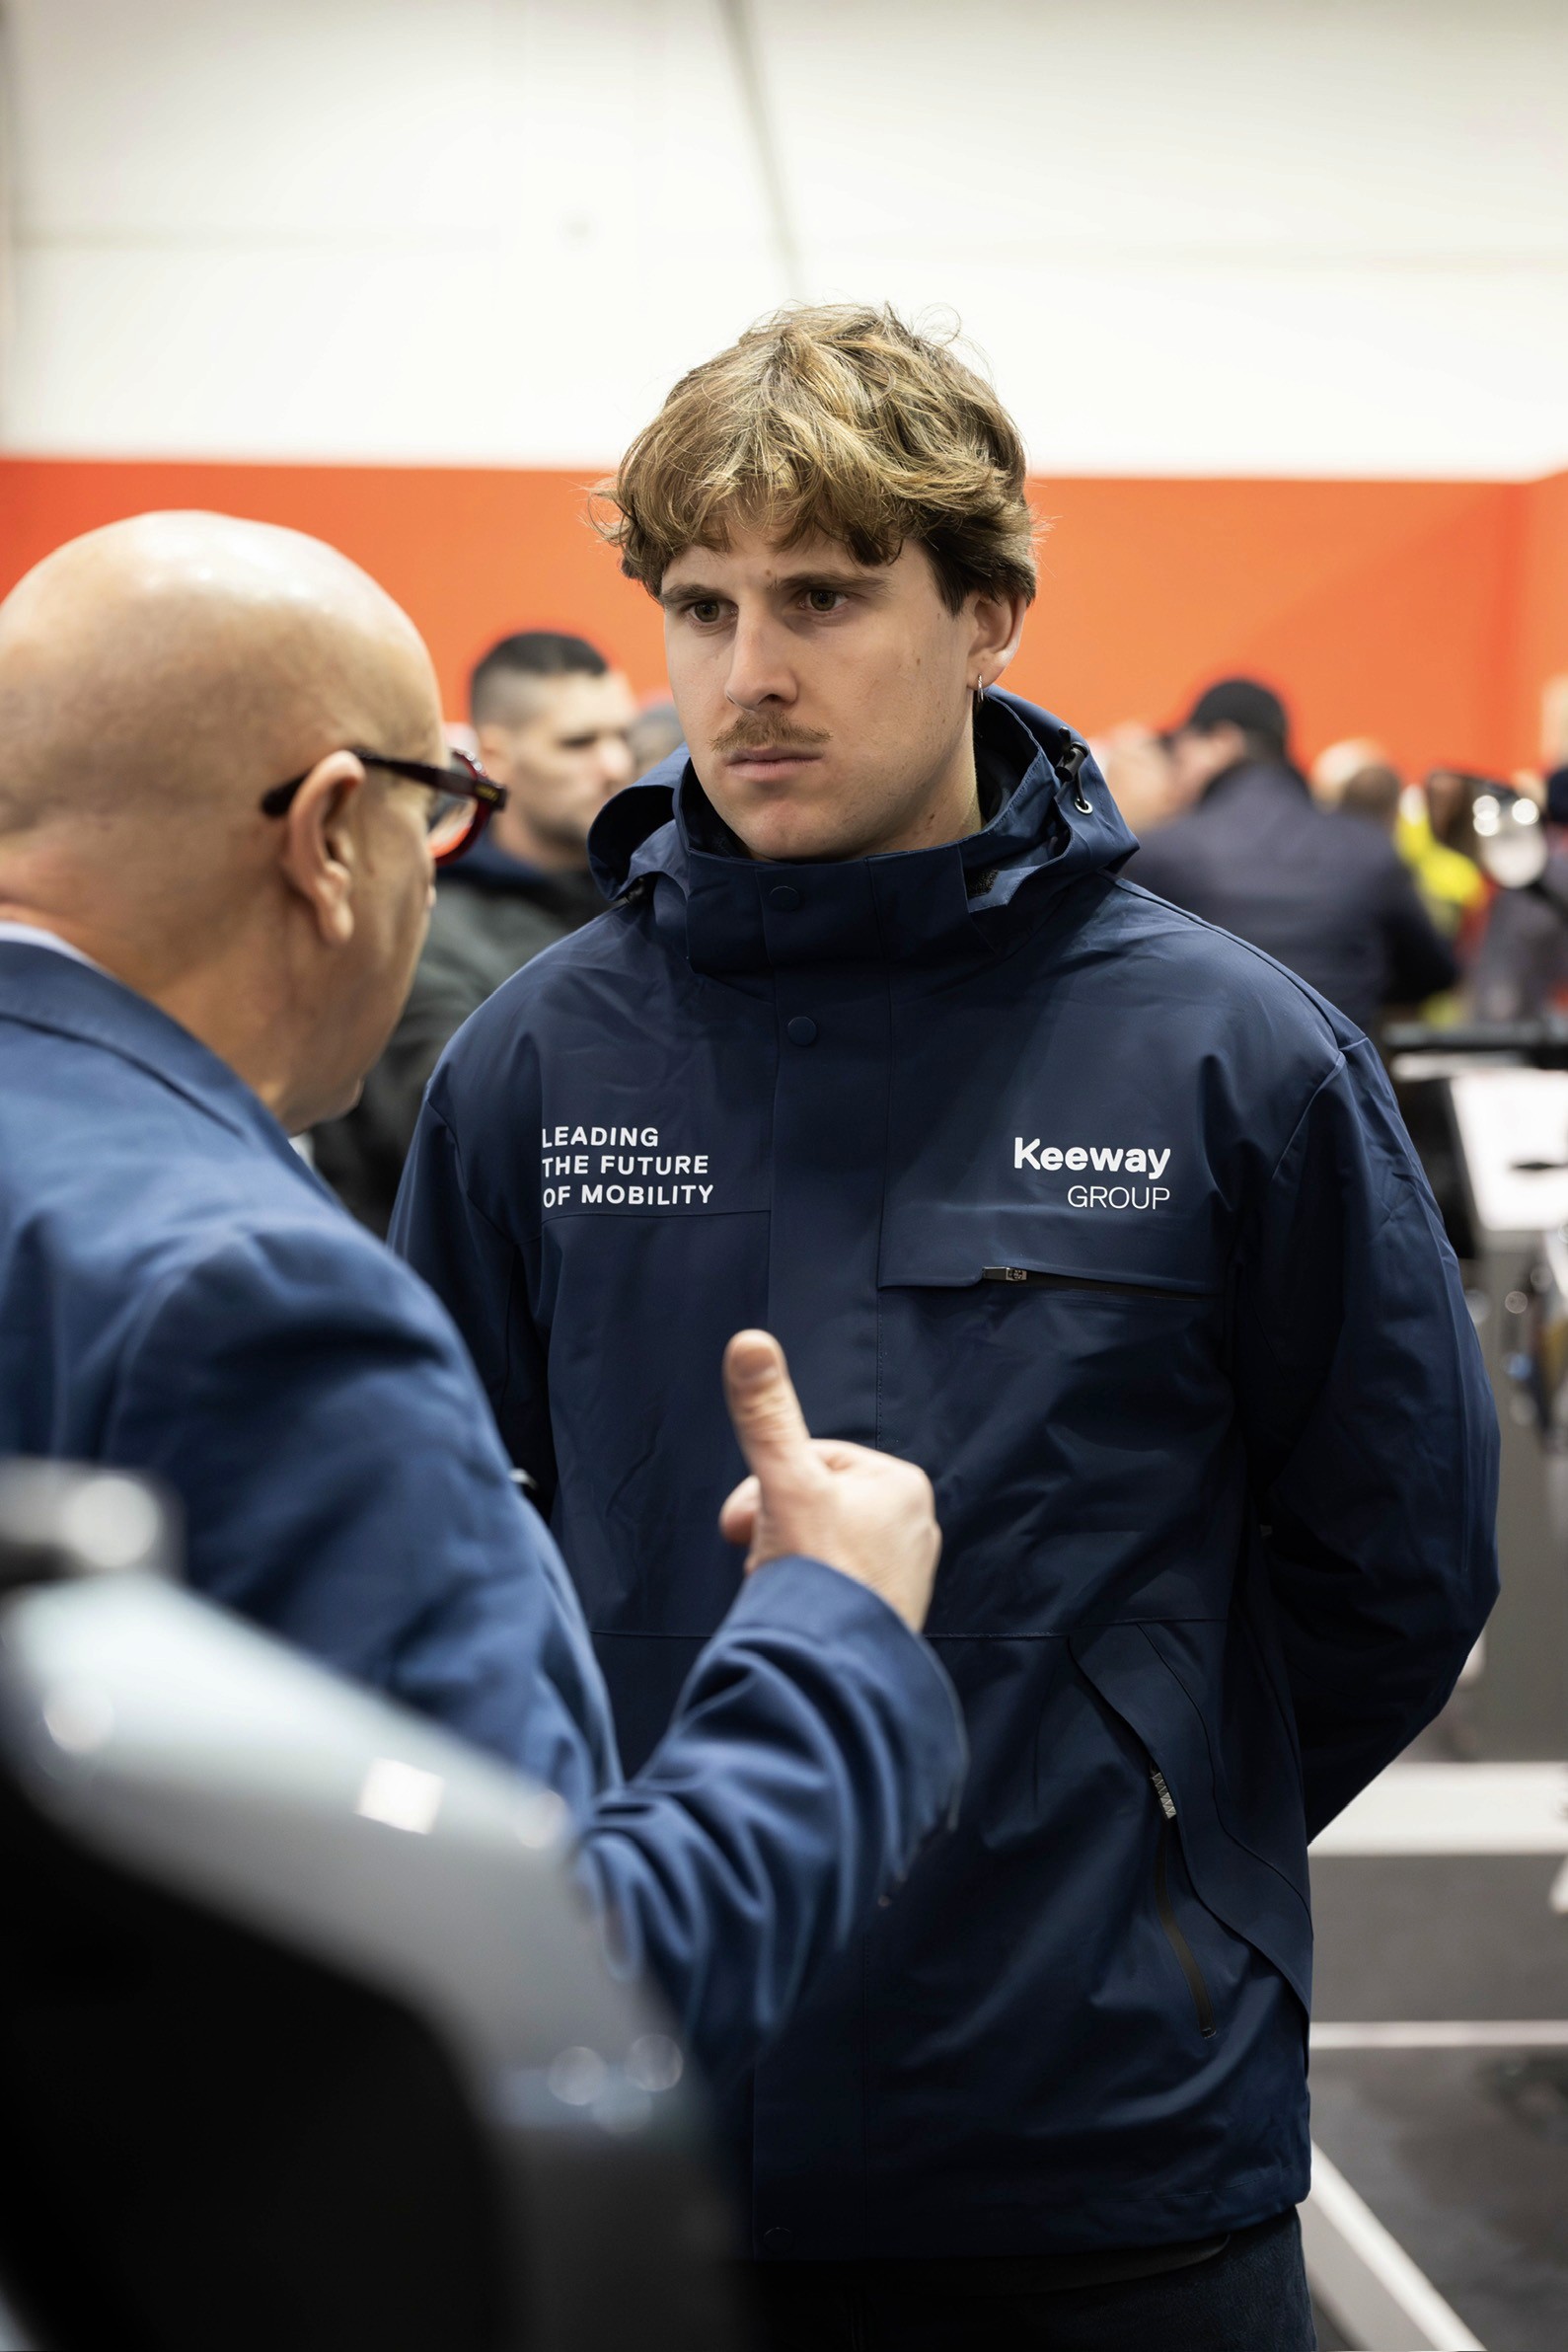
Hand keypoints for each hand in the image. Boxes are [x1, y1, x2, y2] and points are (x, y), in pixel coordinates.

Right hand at [717, 1330, 941, 1633]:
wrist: (834, 1675)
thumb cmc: (822, 1577)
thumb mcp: (784, 1483)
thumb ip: (765, 1414)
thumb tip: (750, 1342)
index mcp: (901, 1483)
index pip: (811, 1459)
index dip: (769, 1487)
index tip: (750, 1521)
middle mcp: (914, 1524)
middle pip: (814, 1503)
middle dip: (777, 1529)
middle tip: (769, 1559)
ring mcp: (904, 1573)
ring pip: (819, 1544)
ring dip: (786, 1562)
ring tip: (785, 1590)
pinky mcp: (887, 1613)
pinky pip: (832, 1584)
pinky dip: (806, 1593)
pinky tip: (799, 1614)